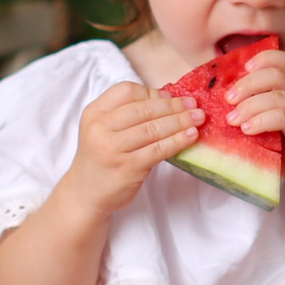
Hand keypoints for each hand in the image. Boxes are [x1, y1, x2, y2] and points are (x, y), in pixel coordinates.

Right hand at [60, 80, 200, 215]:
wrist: (86, 192)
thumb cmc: (102, 157)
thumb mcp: (104, 128)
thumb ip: (128, 113)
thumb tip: (169, 98)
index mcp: (94, 112)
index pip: (126, 91)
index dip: (152, 93)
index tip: (171, 97)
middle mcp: (100, 128)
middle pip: (144, 109)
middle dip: (173, 106)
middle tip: (193, 105)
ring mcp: (112, 148)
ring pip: (153, 129)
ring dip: (180, 122)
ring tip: (198, 118)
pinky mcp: (127, 168)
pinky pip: (158, 149)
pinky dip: (178, 141)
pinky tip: (191, 136)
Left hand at [223, 49, 284, 190]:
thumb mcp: (270, 122)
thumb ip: (257, 107)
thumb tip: (223, 99)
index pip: (284, 60)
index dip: (263, 59)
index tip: (242, 69)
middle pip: (276, 75)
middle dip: (248, 84)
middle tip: (228, 99)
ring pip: (277, 97)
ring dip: (249, 106)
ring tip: (232, 119)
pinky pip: (283, 117)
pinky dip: (261, 120)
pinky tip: (247, 129)